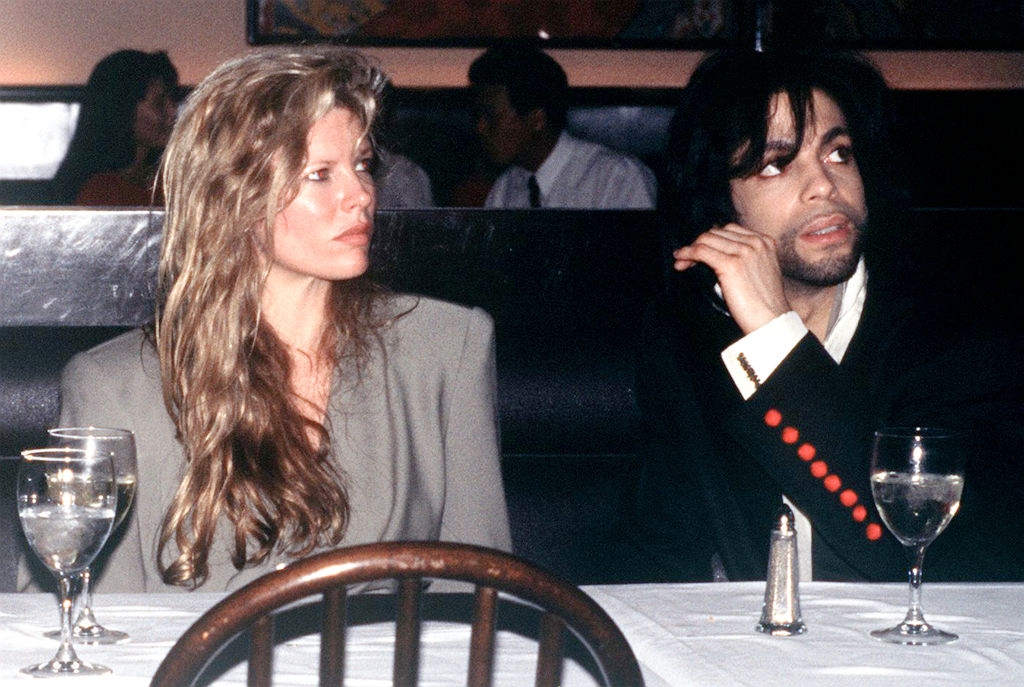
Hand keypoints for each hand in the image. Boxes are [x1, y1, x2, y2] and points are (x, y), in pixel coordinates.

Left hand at [673, 223, 790, 333]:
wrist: (771, 320)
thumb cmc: (763, 303)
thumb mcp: (758, 272)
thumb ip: (744, 259)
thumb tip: (716, 256)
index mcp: (764, 242)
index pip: (730, 230)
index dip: (711, 239)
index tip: (700, 251)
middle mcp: (756, 242)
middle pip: (717, 232)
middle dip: (699, 243)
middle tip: (686, 258)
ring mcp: (744, 252)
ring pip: (707, 240)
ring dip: (690, 249)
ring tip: (681, 261)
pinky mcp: (731, 264)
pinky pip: (701, 251)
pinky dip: (687, 254)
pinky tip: (680, 261)